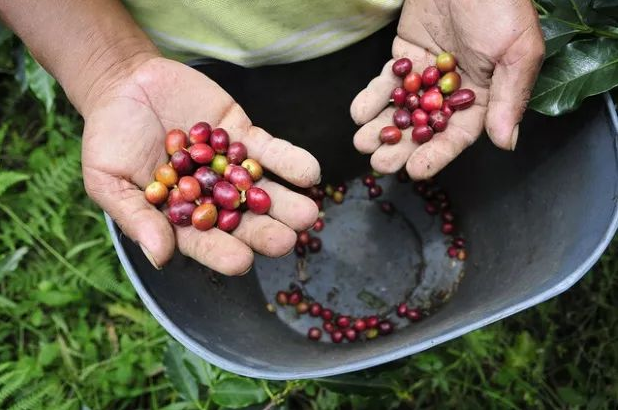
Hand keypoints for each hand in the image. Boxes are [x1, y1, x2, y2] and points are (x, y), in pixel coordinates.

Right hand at [82, 57, 320, 274]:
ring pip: (263, 189)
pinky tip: (310, 172)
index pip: (203, 240)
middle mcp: (211, 197)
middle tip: (287, 240)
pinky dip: (289, 161)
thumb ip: (136, 217)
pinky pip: (270, 151)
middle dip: (265, 231)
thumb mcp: (109, 180)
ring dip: (287, 202)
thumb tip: (161, 258)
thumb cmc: (110, 137)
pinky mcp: (244, 136)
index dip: (222, 252)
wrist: (125, 84)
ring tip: (307, 213)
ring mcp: (231, 167)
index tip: (241, 262)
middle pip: (241, 220)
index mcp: (180, 216)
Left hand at [350, 0, 544, 178]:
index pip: (458, 135)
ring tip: (363, 142)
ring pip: (402, 110)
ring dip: (382, 127)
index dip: (436, 154)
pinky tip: (359, 113)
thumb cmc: (501, 5)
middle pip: (424, 128)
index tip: (415, 170)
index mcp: (484, 97)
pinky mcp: (405, 58)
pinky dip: (372, 98)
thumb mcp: (517, 52)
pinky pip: (386, 83)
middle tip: (380, 162)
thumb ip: (509, 98)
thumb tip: (505, 142)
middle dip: (401, 146)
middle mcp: (453, 93)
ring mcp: (427, 77)